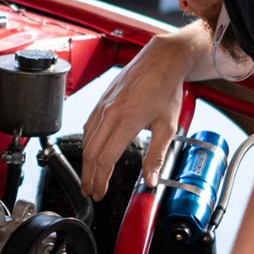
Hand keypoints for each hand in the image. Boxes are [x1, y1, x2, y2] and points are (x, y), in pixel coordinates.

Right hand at [80, 33, 192, 200]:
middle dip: (88, 176)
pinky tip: (90, 153)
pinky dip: (87, 144)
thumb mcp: (168, 125)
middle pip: (91, 153)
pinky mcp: (101, 101)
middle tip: (90, 192)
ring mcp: (102, 106)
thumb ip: (157, 155)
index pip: (106, 158)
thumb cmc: (166, 89)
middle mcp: (110, 113)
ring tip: (89, 177)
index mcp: (126, 120)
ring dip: (86, 162)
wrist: (161, 60)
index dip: (100, 179)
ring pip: (86, 140)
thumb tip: (150, 181)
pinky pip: (88, 127)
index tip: (99, 193)